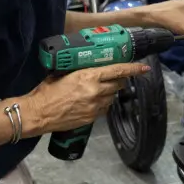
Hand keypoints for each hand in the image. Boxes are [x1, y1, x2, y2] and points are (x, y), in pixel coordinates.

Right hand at [19, 62, 149, 135]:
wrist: (38, 114)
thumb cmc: (46, 92)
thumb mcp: (62, 74)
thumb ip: (79, 71)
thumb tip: (88, 66)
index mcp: (88, 76)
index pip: (117, 71)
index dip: (133, 69)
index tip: (144, 67)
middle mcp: (95, 91)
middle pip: (118, 84)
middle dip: (119, 80)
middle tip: (114, 77)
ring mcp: (94, 106)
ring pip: (112, 97)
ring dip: (110, 92)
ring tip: (98, 90)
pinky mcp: (91, 117)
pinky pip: (104, 108)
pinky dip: (103, 103)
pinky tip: (93, 101)